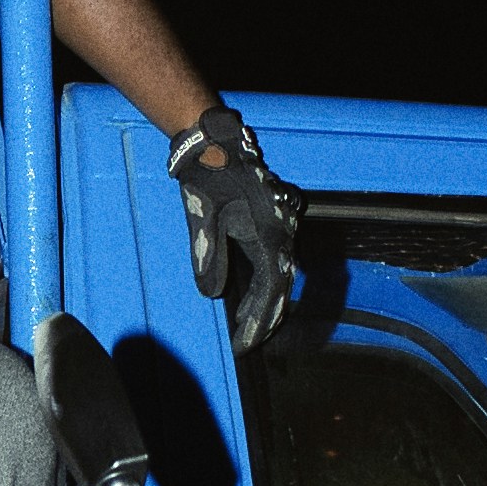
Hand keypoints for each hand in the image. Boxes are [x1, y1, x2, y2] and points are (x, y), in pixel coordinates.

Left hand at [170, 104, 300, 354]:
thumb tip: (212, 294)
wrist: (216, 143)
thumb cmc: (209, 177)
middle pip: (281, 285)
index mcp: (269, 232)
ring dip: (268, 301)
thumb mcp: (203, 217)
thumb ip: (208, 255)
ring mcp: (281, 225)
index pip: (270, 288)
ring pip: (281, 273)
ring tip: (251, 325)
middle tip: (249, 341)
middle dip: (267, 316)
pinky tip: (252, 295)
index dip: (259, 318)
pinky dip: (266, 282)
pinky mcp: (273, 220)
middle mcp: (282, 231)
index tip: (245, 342)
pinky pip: (276, 259)